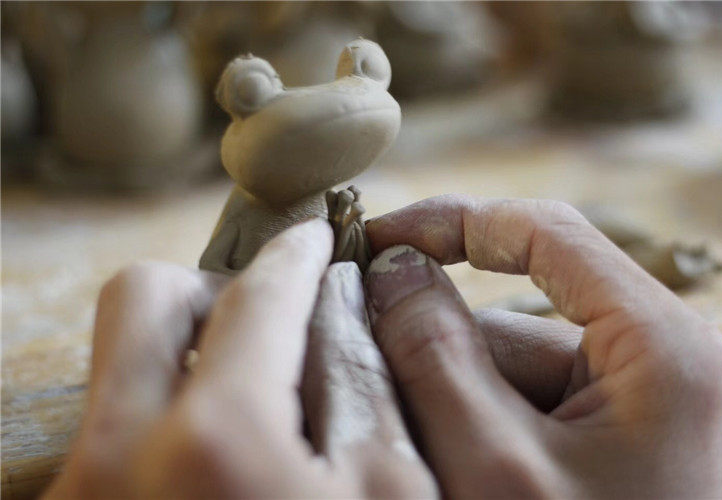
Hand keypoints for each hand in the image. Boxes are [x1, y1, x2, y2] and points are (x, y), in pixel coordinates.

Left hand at [45, 219, 434, 498]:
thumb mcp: (394, 496)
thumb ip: (367, 378)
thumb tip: (343, 296)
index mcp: (214, 442)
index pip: (259, 294)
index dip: (300, 254)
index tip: (318, 237)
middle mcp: (118, 459)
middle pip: (149, 298)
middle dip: (219, 288)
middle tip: (276, 320)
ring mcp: (81, 496)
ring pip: (119, 361)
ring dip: (188, 346)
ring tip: (255, 387)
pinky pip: (112, 424)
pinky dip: (166, 404)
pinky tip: (226, 446)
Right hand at [364, 195, 721, 497]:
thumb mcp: (493, 466)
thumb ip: (434, 353)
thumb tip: (393, 267)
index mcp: (657, 346)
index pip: (545, 234)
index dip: (454, 221)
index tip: (376, 236)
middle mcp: (648, 360)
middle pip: (509, 316)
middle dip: (430, 350)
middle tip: (358, 374)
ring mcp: (622, 402)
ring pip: (499, 367)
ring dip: (438, 400)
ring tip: (417, 457)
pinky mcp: (597, 435)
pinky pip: (511, 406)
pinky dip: (463, 428)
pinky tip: (443, 470)